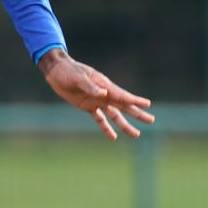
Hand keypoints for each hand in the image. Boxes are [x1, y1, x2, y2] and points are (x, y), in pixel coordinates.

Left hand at [39, 48, 154, 139]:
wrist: (56, 71)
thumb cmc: (68, 71)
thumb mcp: (78, 77)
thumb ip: (90, 86)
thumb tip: (103, 94)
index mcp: (104, 85)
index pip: (122, 95)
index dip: (134, 100)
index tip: (147, 104)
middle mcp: (104, 94)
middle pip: (124, 106)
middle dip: (137, 113)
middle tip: (151, 120)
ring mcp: (97, 101)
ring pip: (115, 115)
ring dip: (124, 124)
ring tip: (136, 134)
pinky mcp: (88, 106)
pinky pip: (99, 119)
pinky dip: (106, 127)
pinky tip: (113, 137)